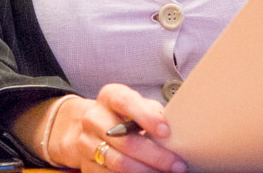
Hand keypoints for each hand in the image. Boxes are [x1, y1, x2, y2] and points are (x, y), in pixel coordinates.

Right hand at [48, 84, 186, 172]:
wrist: (93, 127)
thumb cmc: (125, 115)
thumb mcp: (138, 105)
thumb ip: (153, 112)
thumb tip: (176, 128)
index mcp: (109, 96)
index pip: (126, 102)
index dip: (146, 117)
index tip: (166, 132)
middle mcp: (94, 118)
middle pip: (125, 140)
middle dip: (155, 155)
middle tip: (176, 164)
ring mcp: (86, 142)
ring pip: (118, 162)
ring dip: (145, 171)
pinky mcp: (86, 164)